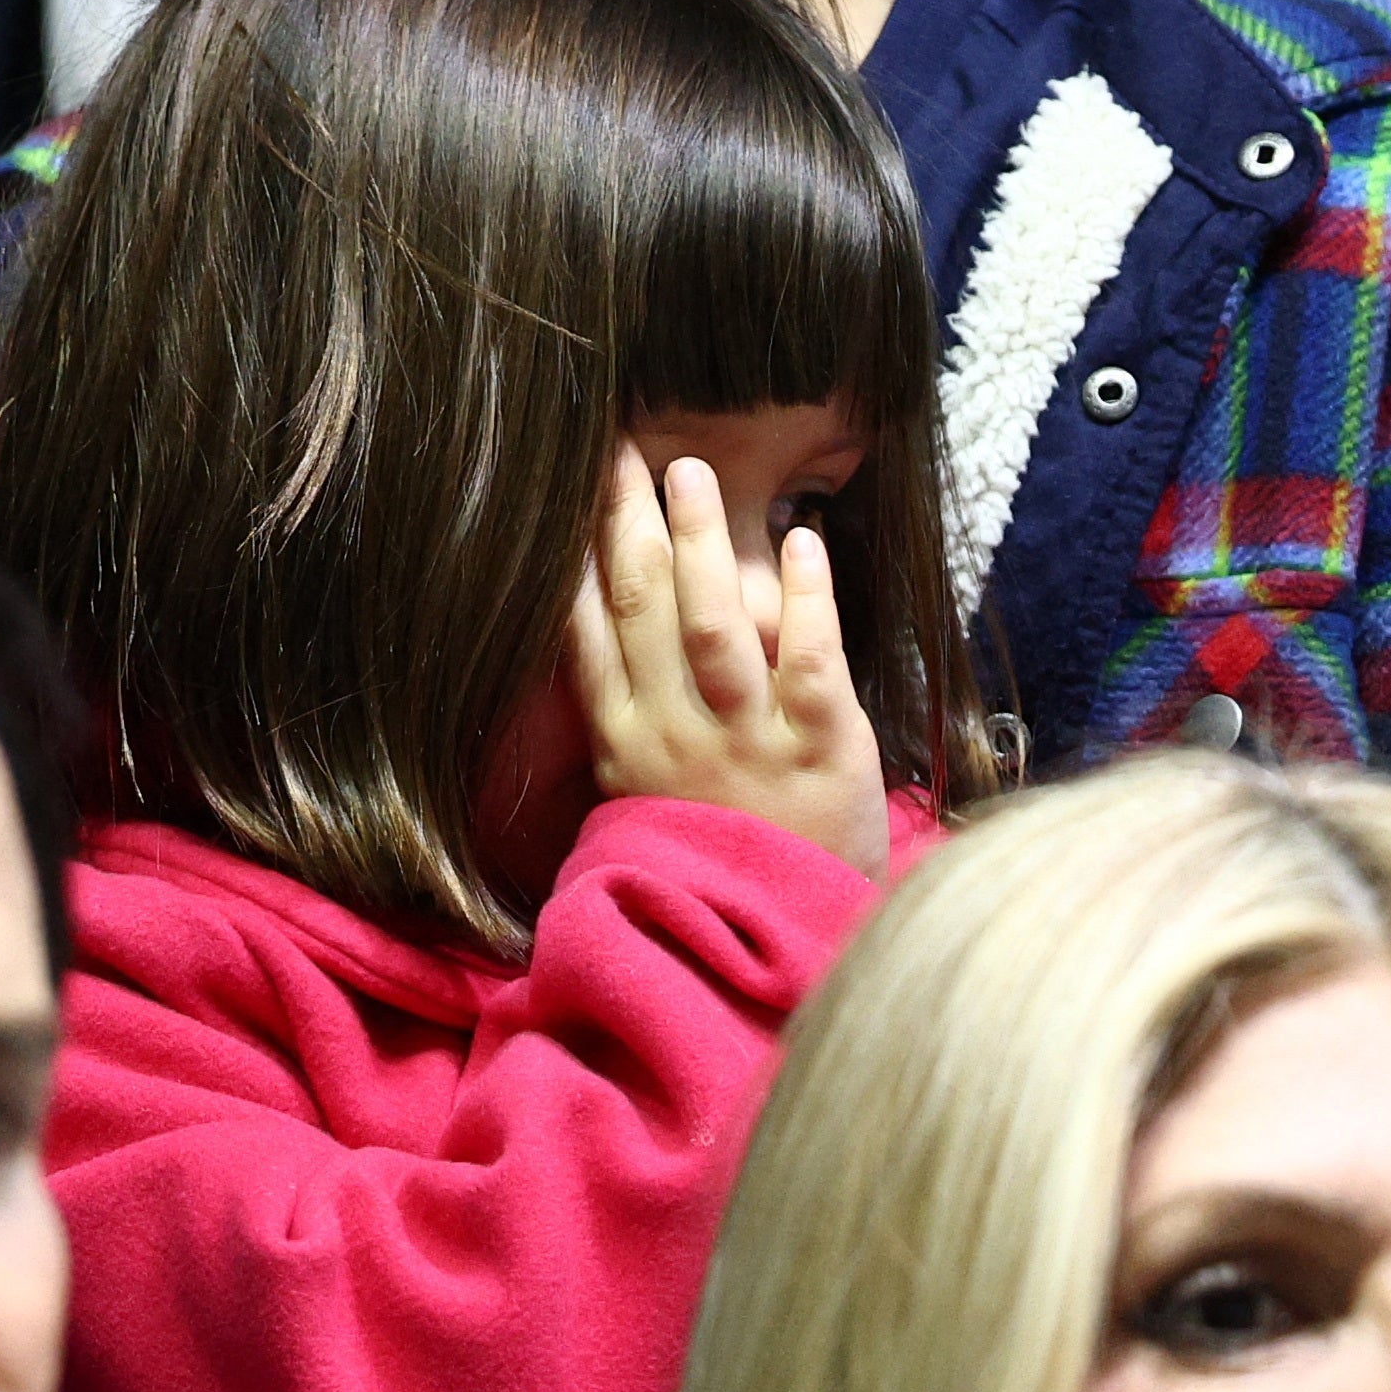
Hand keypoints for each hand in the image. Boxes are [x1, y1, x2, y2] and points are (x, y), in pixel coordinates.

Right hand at [565, 446, 890, 873]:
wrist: (768, 940)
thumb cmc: (706, 852)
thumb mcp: (638, 788)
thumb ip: (625, 707)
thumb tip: (596, 621)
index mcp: (623, 739)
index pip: (584, 631)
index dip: (574, 554)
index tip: (570, 488)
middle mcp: (674, 732)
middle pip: (642, 609)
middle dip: (629, 522)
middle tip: (626, 451)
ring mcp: (746, 739)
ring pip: (715, 623)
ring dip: (701, 543)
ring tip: (692, 473)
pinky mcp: (820, 749)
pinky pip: (810, 660)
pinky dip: (807, 596)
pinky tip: (802, 539)